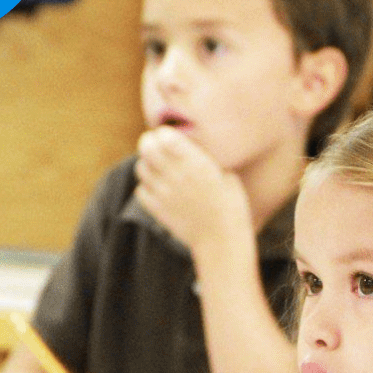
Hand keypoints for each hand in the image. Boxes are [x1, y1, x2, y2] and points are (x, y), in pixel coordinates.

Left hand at [134, 125, 253, 256]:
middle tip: (156, 145)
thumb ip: (205, 159)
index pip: (165, 136)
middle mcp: (176, 175)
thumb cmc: (231, 205)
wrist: (222, 239)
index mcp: (196, 163)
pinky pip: (141, 190)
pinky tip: (159, 189)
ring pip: (141, 168)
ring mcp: (164, 193)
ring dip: (147, 164)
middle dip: (149, 143)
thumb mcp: (227, 174)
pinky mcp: (157, 209)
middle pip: (147, 147)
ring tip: (158, 168)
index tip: (170, 136)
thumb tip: (191, 147)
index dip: (165, 133)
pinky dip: (147, 187)